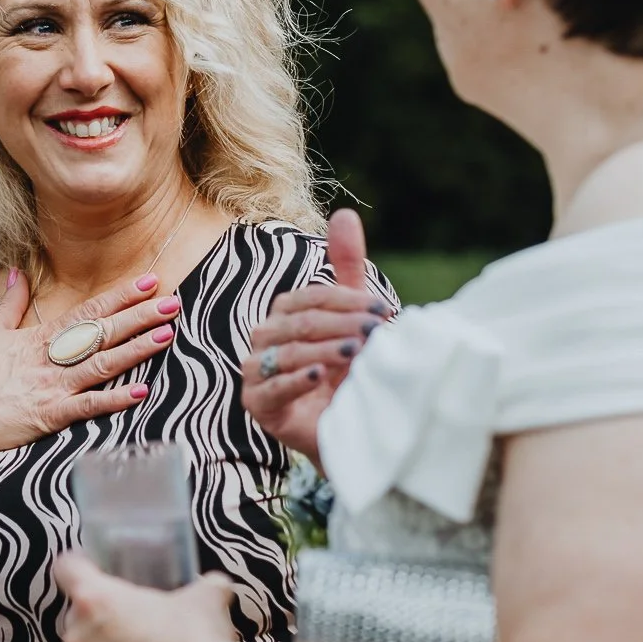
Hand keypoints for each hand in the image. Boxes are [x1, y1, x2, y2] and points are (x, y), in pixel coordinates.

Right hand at [0, 269, 180, 455]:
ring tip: (166, 335)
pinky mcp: (50, 416)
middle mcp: (51, 358)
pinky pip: (87, 406)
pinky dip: (114, 399)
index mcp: (40, 337)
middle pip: (103, 333)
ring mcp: (52, 386)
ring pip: (102, 364)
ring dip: (136, 349)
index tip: (150, 282)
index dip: (121, 297)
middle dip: (140, 317)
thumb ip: (10, 303)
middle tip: (173, 302)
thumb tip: (15, 271)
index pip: (89, 311)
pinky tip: (140, 391)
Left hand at [55, 552, 237, 641]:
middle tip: (131, 618)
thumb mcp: (207, 595)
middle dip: (100, 616)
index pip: (66, 569)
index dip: (80, 566)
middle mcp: (80, 638)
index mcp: (95, 600)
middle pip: (77, 616)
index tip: (92, 569)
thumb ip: (203, 583)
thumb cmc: (199, 639)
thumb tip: (214, 585)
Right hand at [243, 210, 393, 462]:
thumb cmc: (347, 370)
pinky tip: (321, 376)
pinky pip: (271, 388)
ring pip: (286, 352)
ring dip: (326, 350)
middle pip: (300, 322)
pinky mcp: (258, 405)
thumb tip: (345, 213)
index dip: (348, 302)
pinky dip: (296, 380)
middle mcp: (264, 337)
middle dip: (342, 326)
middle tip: (377, 336)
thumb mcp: (353, 317)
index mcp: (285, 312)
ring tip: (358, 354)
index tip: (385, 314)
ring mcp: (256, 371)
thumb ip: (347, 267)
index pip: (311, 296)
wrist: (345, 427)